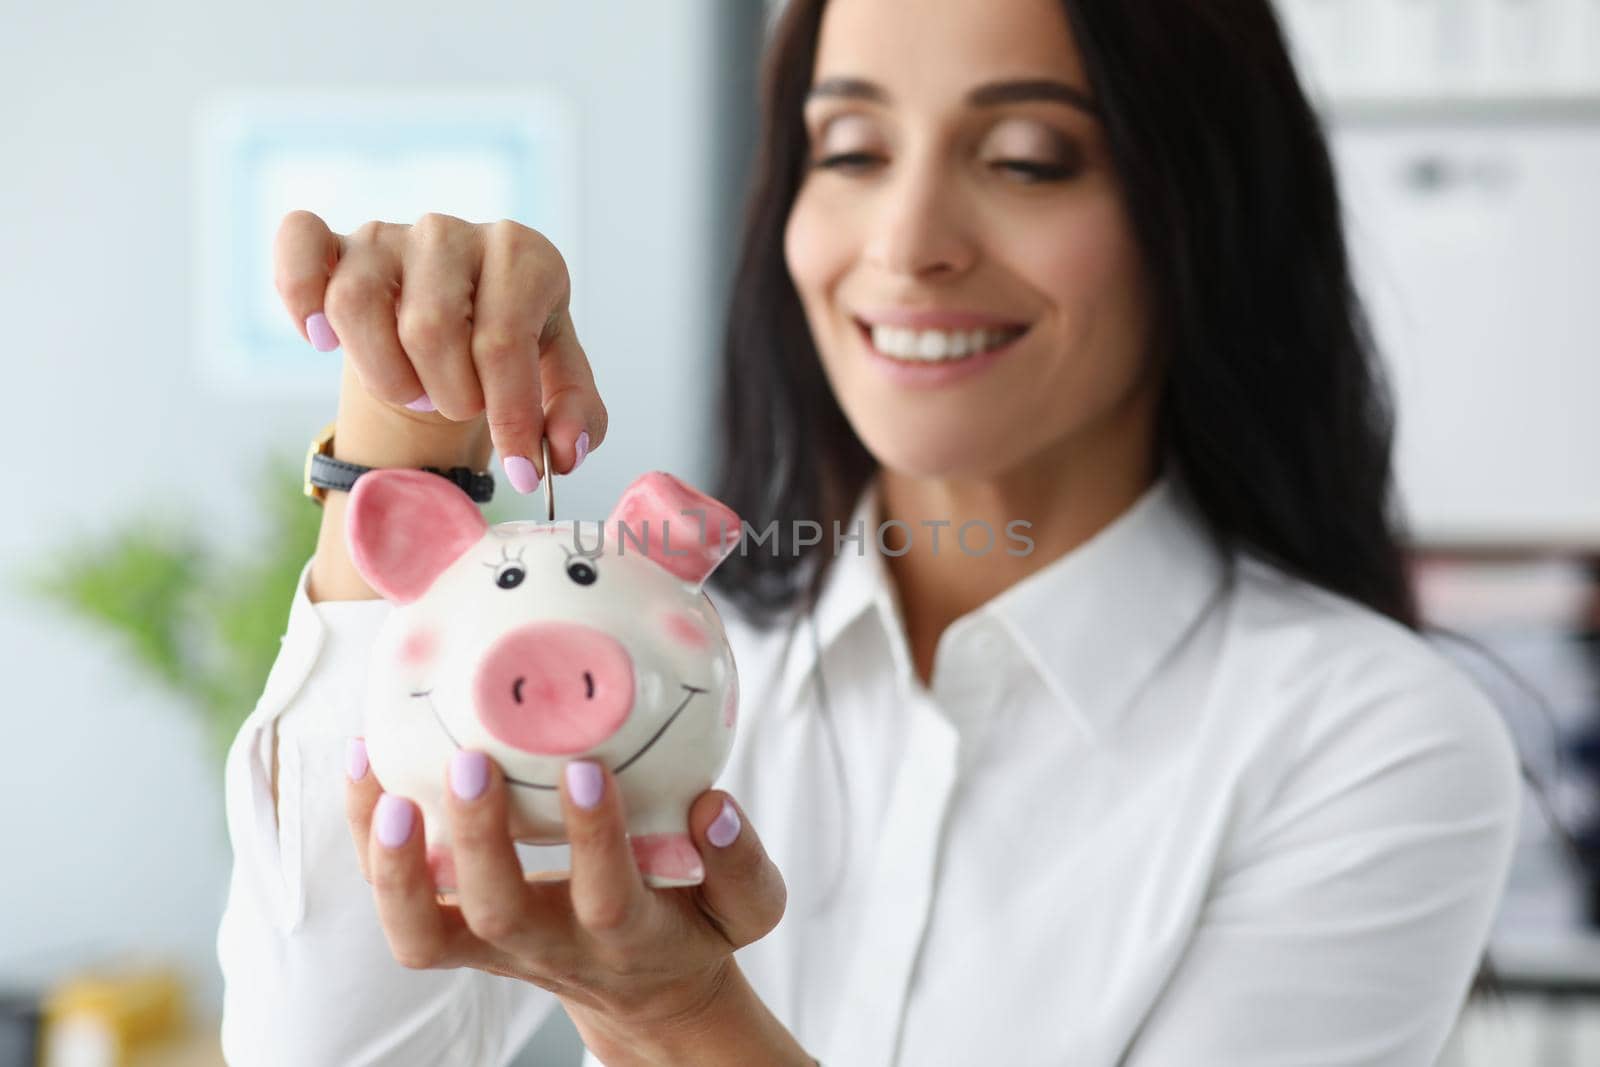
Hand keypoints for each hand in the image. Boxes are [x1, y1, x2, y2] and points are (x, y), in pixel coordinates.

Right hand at [273, 210, 606, 487]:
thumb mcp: (558, 380)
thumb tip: (561, 453)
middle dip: (448, 396)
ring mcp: (389, 233)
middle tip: (460, 409)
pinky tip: (323, 342)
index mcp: (524, 256)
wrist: (454, 324)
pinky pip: (298, 243)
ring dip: (385, 374)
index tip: (522, 470)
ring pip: (356, 303)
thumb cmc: (508, 353)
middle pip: (428, 328)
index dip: (510, 418)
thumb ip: (577, 416)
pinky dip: (301, 297)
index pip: (504, 342)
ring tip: (414, 390)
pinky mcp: (333, 241)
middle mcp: (455, 232)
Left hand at [343, 745, 793, 1061]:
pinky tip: (363, 761)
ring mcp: (491, 945)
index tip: (585, 769)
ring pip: (422, 930)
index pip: (606, 898)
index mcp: (625, 935)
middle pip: (498, 913)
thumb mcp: (746, 909)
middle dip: (479, 838)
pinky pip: (396, 899)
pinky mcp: (454, 934)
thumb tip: (712, 804)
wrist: (642, 992)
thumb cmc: (691, 925)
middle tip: (472, 760)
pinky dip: (367, 836)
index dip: (592, 840)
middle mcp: (547, 946)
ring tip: (381, 776)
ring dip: (391, 861)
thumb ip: (742, 863)